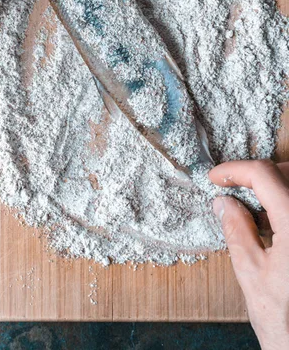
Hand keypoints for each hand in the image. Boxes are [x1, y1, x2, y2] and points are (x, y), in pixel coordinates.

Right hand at [209, 159, 288, 349]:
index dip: (235, 170)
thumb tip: (224, 203)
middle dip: (257, 176)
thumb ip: (237, 231)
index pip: (265, 175)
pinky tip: (272, 226)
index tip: (216, 177)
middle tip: (232, 190)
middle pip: (286, 175)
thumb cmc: (288, 326)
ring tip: (251, 211)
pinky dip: (285, 206)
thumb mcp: (252, 275)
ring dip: (274, 189)